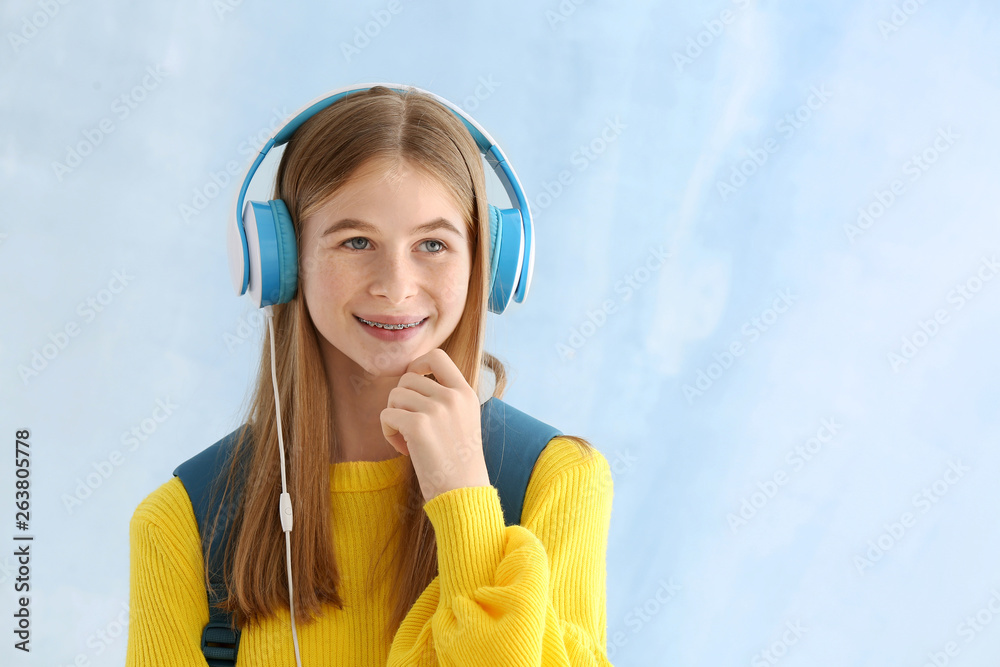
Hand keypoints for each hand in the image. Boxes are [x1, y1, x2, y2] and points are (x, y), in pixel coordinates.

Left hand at [380, 348, 490, 502]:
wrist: (464, 494)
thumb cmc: (459, 463)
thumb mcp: (464, 420)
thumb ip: (445, 398)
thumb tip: (411, 377)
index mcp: (466, 393)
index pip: (437, 356)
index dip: (418, 364)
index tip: (413, 382)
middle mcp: (453, 397)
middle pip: (407, 378)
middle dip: (400, 401)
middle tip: (410, 426)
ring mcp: (436, 410)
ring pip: (394, 396)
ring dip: (393, 418)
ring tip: (408, 440)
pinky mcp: (418, 426)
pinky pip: (387, 415)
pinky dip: (388, 433)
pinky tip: (404, 449)